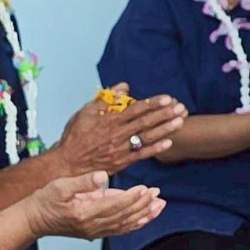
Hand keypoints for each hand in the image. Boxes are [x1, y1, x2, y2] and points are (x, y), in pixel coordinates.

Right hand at [24, 172, 164, 239]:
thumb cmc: (45, 200)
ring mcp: (95, 231)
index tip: (145, 188)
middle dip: (143, 205)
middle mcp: (92, 225)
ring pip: (125, 224)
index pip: (115, 205)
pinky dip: (135, 223)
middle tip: (157, 193)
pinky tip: (146, 217)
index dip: (132, 197)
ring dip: (144, 215)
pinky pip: (120, 229)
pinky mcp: (96, 232)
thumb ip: (83, 182)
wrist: (35, 220)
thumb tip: (102, 176)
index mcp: (84, 213)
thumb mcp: (60, 186)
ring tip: (159, 204)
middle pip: (124, 216)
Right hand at [55, 87, 187, 174]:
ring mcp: (120, 149)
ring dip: (165, 129)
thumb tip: (124, 87)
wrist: (68, 163)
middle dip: (164, 114)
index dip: (153, 103)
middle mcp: (117, 134)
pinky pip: (141, 154)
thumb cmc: (76, 136)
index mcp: (109, 120)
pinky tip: (168, 142)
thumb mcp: (85, 112)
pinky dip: (155, 149)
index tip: (167, 98)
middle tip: (181, 108)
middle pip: (145, 122)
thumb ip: (105, 99)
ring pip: (146, 137)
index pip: (135, 109)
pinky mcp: (122, 162)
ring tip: (180, 122)